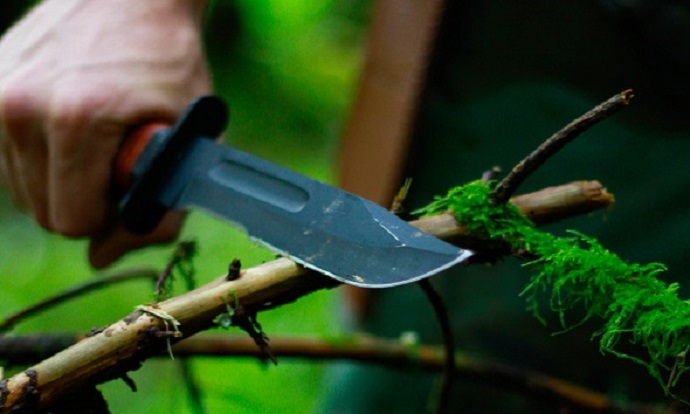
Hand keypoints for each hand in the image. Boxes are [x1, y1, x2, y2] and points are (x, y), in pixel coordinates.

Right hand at [0, 0, 209, 266]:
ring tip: (97, 141)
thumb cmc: (168, 64)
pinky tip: (71, 127)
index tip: (130, 189)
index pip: (74, 222)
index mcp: (77, 119)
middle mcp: (20, 106)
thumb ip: (160, 210)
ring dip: (61, 182)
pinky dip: (40, 158)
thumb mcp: (189, 140)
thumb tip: (103, 259)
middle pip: (44, 212)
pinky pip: (8, 158)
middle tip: (117, 165)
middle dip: (86, 203)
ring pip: (22, 190)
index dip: (111, 218)